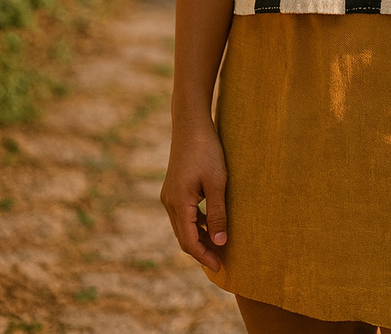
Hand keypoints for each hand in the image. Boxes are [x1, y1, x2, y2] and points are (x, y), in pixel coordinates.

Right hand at [161, 121, 228, 271]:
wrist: (191, 124)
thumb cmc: (207, 150)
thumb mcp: (217, 182)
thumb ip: (217, 213)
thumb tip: (220, 243)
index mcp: (179, 203)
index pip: (189, 241)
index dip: (204, 256)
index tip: (220, 267)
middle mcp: (169, 202)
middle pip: (184, 237)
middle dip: (201, 251)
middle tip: (221, 262)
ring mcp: (169, 195)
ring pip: (183, 227)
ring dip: (198, 238)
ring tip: (218, 246)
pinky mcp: (173, 188)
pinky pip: (183, 214)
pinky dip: (196, 224)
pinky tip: (211, 224)